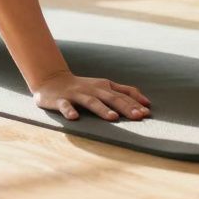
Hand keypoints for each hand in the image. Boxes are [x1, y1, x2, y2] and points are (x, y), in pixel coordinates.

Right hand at [31, 70, 151, 120]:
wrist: (51, 80)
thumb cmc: (83, 87)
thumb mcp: (104, 87)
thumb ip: (124, 92)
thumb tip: (147, 103)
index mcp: (104, 87)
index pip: (122, 95)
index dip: (135, 103)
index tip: (147, 113)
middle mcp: (92, 89)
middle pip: (111, 98)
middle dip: (125, 107)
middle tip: (138, 117)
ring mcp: (76, 94)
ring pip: (91, 102)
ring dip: (102, 109)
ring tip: (113, 118)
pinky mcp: (60, 100)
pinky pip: (65, 106)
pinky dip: (69, 111)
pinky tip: (74, 118)